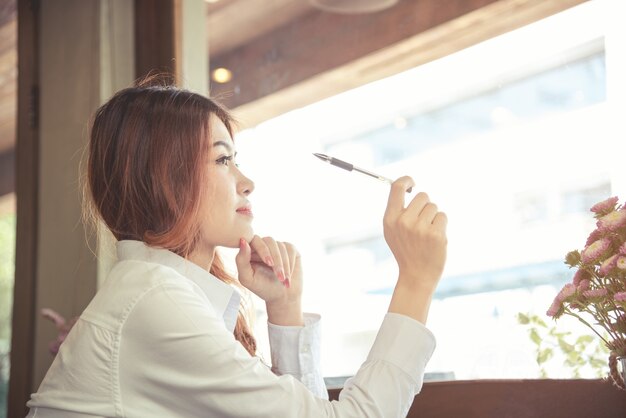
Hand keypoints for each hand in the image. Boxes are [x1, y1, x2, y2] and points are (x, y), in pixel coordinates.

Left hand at [235, 235, 303, 325]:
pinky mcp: (289, 248)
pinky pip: (290, 249)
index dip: (263, 249)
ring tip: (283, 279)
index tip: (269, 263)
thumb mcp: (247, 278)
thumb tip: (243, 241)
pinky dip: (291, 263)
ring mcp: (277, 246)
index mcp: (250, 250)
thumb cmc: (263, 287)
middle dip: (276, 260)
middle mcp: (263, 245)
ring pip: (281, 246)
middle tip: (279, 275)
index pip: (254, 239)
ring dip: (284, 264)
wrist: (283, 296)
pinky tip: (288, 275)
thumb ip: (241, 260)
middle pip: (269, 241)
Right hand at [383, 176, 447, 292]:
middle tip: (421, 223)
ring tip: (426, 233)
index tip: (413, 183)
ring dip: (433, 217)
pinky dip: (441, 225)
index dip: (406, 180)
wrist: (416, 275)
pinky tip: (434, 238)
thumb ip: (396, 210)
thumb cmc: (405, 250)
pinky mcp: (436, 234)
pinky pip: (442, 216)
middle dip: (424, 206)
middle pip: (422, 196)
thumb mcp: (392, 231)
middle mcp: (404, 221)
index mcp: (390, 219)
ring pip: (433, 207)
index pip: (397, 187)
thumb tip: (403, 186)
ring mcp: (420, 228)